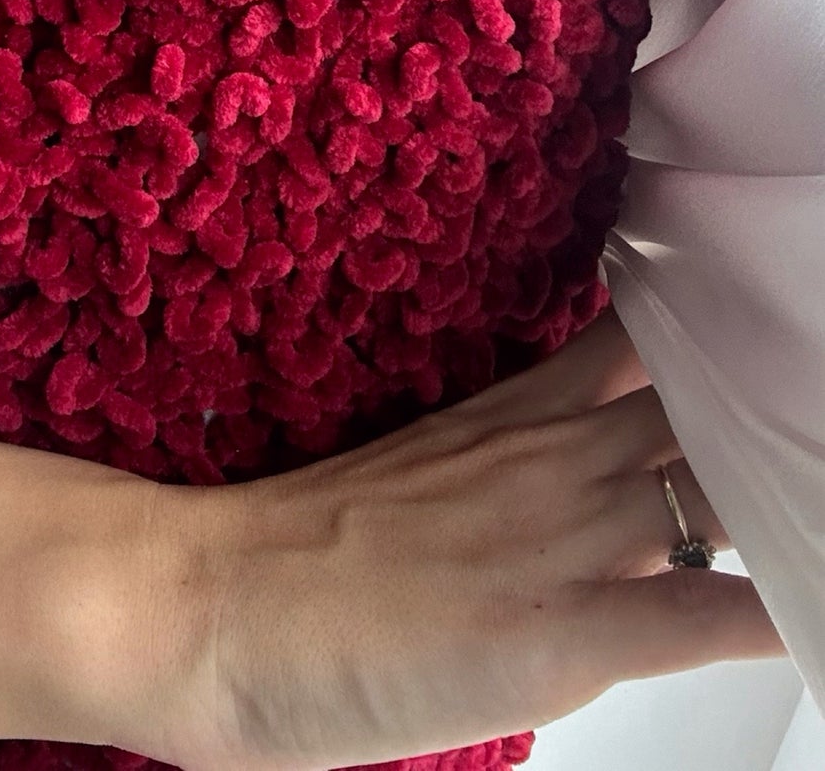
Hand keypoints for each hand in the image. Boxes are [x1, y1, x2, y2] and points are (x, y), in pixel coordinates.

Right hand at [138, 306, 783, 770]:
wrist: (212, 604)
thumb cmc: (295, 557)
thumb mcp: (413, 477)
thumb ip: (503, 470)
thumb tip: (570, 482)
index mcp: (517, 412)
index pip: (654, 345)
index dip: (727, 347)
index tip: (771, 346)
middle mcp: (560, 458)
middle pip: (715, 410)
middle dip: (779, 415)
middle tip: (811, 412)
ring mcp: (569, 536)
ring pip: (733, 495)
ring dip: (796, 500)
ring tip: (823, 490)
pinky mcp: (568, 629)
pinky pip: (715, 617)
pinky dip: (780, 612)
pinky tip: (814, 605)